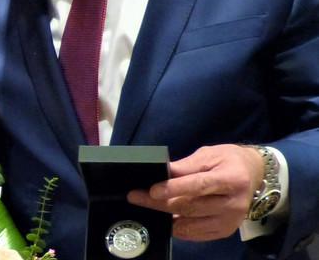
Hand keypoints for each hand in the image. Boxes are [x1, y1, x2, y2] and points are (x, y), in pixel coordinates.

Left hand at [127, 144, 263, 240]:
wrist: (253, 175)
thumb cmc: (228, 161)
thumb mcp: (208, 155)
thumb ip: (185, 166)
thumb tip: (162, 171)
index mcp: (231, 179)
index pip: (198, 185)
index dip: (174, 188)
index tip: (152, 190)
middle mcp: (234, 204)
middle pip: (190, 207)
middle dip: (159, 203)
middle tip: (135, 197)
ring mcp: (231, 221)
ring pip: (191, 224)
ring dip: (165, 218)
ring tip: (145, 209)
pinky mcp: (225, 231)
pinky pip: (197, 234)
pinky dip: (178, 229)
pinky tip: (164, 220)